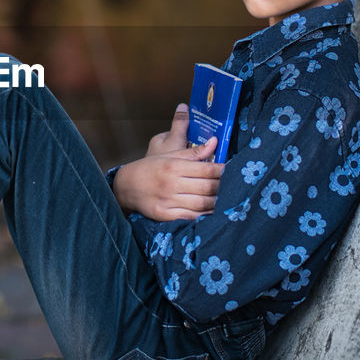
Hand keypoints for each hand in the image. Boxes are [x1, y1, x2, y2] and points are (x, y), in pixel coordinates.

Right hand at [113, 106, 223, 220]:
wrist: (125, 186)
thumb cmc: (149, 168)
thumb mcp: (169, 155)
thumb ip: (193, 152)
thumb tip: (215, 142)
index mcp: (173, 166)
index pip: (206, 169)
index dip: (222, 171)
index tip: (232, 171)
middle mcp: (171, 183)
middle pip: (206, 187)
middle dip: (223, 187)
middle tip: (234, 187)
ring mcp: (167, 200)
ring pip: (200, 204)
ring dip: (217, 203)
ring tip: (226, 200)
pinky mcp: (164, 215)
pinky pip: (189, 217)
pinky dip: (203, 216)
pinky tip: (211, 213)